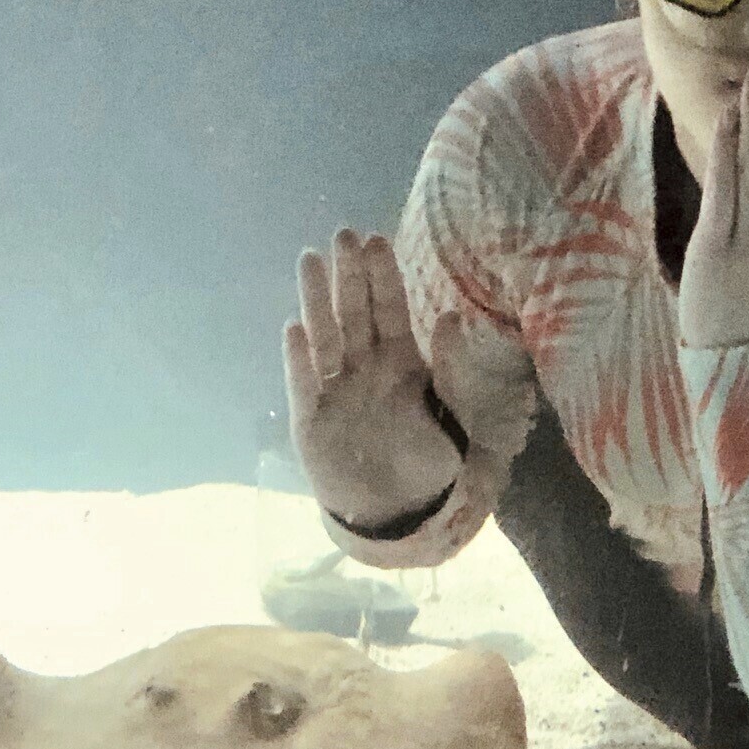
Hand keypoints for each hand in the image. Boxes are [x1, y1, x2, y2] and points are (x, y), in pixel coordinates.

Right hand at [284, 230, 536, 528]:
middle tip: (342, 235)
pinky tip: (294, 329)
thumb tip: (449, 316)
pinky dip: (299, 358)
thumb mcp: (453, 415)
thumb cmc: (430, 463)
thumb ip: (450, 368)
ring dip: (316, 300)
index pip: (389, 309)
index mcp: (400, 361)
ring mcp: (335, 390)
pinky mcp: (311, 419)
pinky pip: (304, 383)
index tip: (375, 240)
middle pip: (353, 313)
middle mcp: (364, 367)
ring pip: (325, 336)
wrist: (401, 513)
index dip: (382, 276)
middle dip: (348, 275)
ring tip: (309, 261)